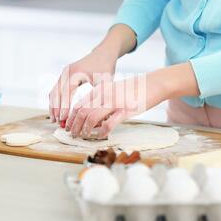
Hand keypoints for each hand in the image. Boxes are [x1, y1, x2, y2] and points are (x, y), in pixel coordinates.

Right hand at [49, 24, 136, 122]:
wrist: (103, 54)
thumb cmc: (106, 68)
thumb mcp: (104, 82)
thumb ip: (98, 97)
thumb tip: (94, 116)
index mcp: (75, 73)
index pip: (66, 92)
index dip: (63, 107)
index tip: (63, 119)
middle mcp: (66, 72)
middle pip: (56, 93)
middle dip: (56, 109)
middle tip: (58, 123)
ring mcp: (63, 73)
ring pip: (53, 92)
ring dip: (53, 106)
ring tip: (55, 120)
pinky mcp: (64, 76)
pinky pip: (56, 90)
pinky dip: (55, 102)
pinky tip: (57, 112)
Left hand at [66, 63, 199, 138]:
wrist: (152, 84)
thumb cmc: (132, 90)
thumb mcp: (112, 91)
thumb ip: (100, 102)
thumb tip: (90, 118)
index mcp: (100, 90)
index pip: (79, 104)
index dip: (71, 118)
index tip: (68, 126)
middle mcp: (104, 95)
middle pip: (82, 112)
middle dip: (74, 125)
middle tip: (72, 134)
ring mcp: (114, 103)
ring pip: (91, 118)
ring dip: (85, 130)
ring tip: (83, 136)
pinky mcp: (125, 111)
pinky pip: (108, 125)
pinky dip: (101, 132)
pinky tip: (100, 136)